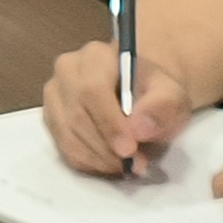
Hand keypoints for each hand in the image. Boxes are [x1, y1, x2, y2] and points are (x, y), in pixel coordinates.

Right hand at [39, 36, 191, 181]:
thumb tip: (138, 129)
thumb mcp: (172, 95)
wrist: (140, 95)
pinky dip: (87, 163)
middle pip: (76, 115)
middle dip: (105, 148)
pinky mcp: (51, 118)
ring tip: (126, 166)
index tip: (129, 149)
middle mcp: (67, 70)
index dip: (108, 123)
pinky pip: (62, 147)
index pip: (92, 90)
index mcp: (96, 56)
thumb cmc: (154, 93)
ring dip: (97, 159)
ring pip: (67, 134)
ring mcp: (54, 95)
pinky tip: (109, 165)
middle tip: (133, 164)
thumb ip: (162, 107)